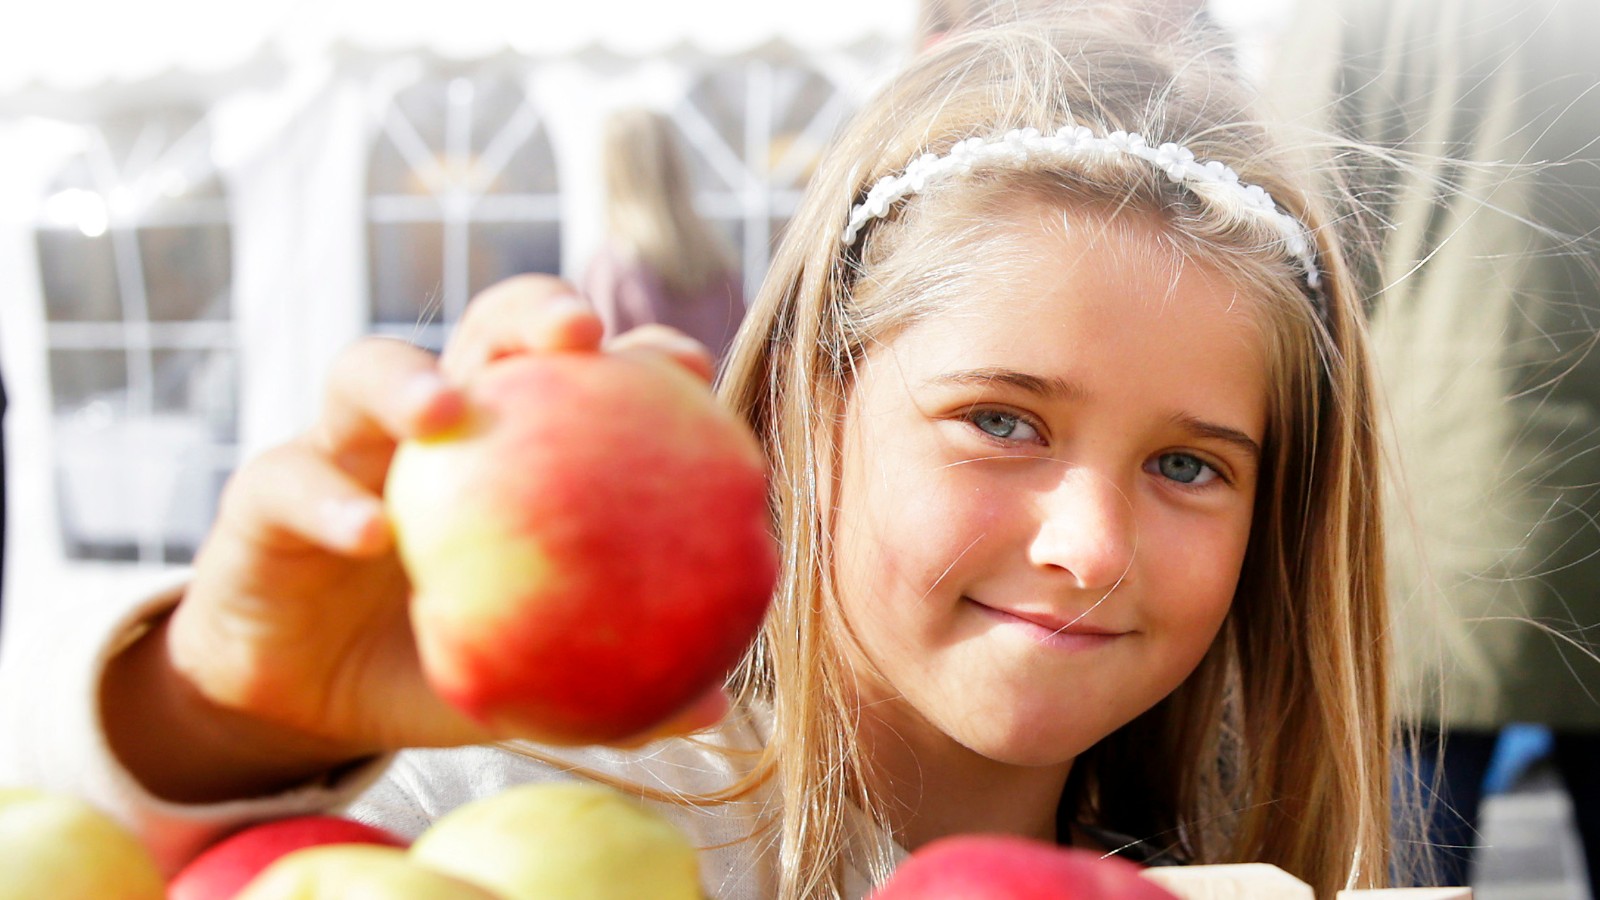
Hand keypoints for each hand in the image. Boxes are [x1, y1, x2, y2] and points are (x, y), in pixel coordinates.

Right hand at [112, 276, 720, 799]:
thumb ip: (603, 687)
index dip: (632, 354)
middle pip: (482, 331)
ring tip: (446, 411)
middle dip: (532, 310)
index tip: (683, 367)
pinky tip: (369, 534)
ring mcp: (343, 447)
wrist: (302, 701)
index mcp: (505, 449)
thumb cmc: (429, 662)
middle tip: (578, 333)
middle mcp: (429, 428)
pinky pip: (289, 482)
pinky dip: (329, 503)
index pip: (575, 377)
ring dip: (407, 380)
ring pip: (365, 370)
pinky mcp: (263, 495)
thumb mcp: (519, 676)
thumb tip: (714, 708)